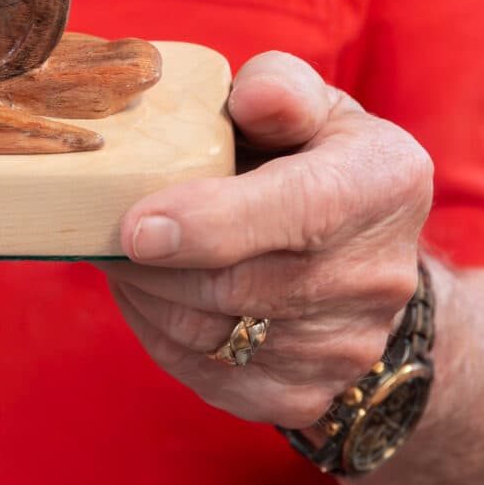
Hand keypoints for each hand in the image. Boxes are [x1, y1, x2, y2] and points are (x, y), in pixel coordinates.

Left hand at [102, 51, 432, 429]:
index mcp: (383, 183)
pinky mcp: (309, 395)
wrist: (366, 254)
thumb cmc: (315, 157)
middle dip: (154, 263)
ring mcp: (347, 346)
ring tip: (119, 253)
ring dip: (147, 297)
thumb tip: (252, 99)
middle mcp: (379, 275)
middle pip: (239, 286)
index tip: (136, 227)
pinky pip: (211, 378)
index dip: (212, 223)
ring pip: (213, 338)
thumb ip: (280, 88)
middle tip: (100, 227)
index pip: (301, 211)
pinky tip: (146, 293)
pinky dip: (160, 336)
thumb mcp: (311, 103)